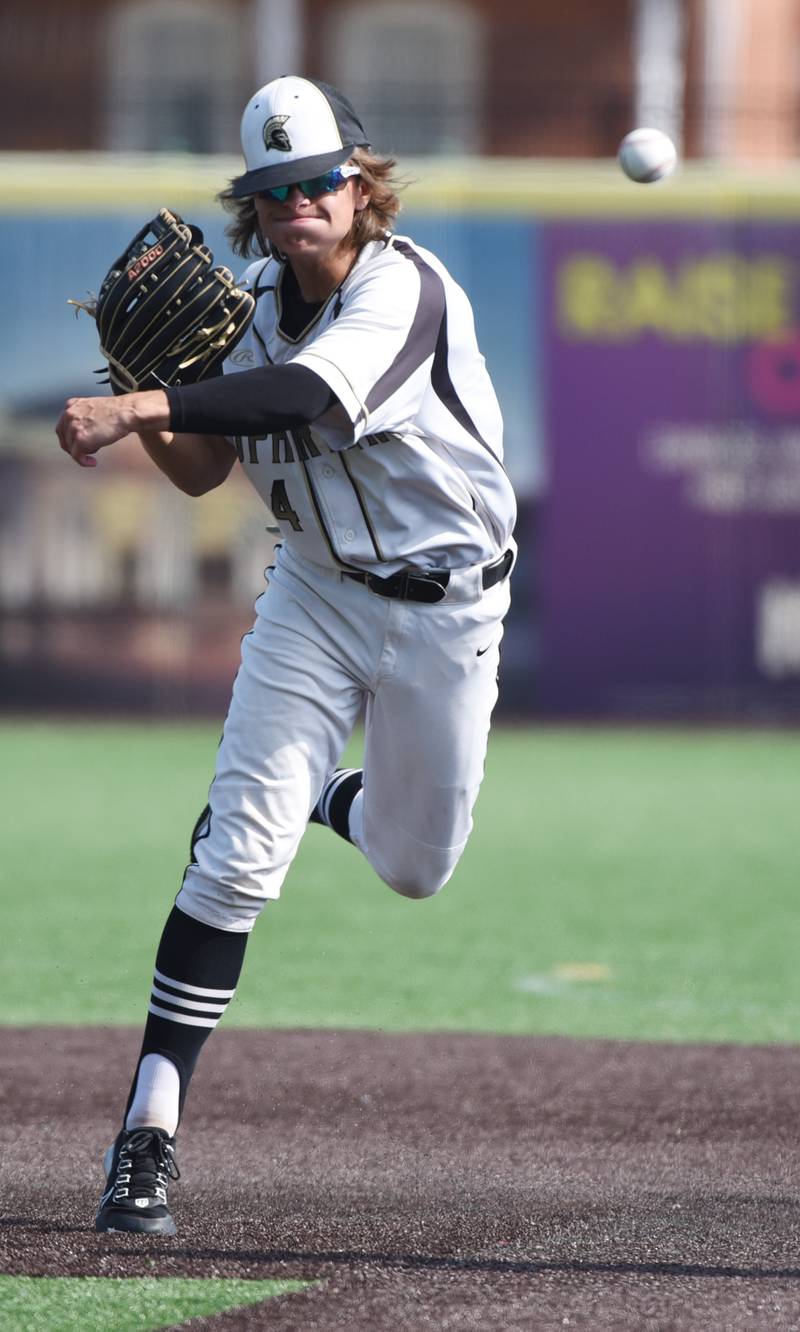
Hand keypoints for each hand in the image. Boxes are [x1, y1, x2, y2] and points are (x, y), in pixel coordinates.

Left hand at [55, 390, 169, 466]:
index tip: (75, 446)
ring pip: (71, 448)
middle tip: (83, 454)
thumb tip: (82, 434)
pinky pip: (77, 456)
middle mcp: (69, 415)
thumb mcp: (94, 409)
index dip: (68, 439)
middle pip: (64, 438)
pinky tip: (93, 462)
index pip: (62, 426)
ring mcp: (74, 427)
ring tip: (96, 452)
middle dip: (73, 448)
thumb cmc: (117, 412)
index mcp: (71, 405)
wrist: (126, 412)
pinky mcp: (81, 440)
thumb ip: (83, 418)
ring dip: (82, 453)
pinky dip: (84, 462)